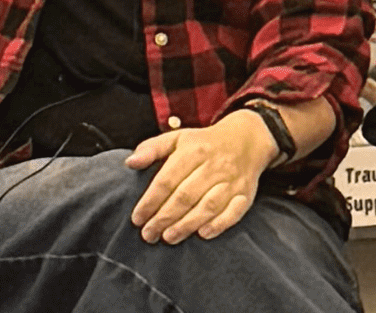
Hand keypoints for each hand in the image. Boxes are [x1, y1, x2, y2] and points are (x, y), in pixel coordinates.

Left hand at [124, 112, 277, 242]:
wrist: (245, 139)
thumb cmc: (203, 143)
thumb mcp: (176, 138)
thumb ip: (151, 149)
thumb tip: (130, 163)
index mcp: (192, 152)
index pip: (166, 181)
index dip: (150, 201)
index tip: (137, 218)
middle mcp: (212, 167)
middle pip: (185, 197)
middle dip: (164, 218)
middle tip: (148, 234)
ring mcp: (231, 181)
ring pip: (207, 207)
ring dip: (187, 225)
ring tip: (168, 238)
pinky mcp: (245, 194)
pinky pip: (234, 212)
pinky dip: (219, 224)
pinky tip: (203, 234)